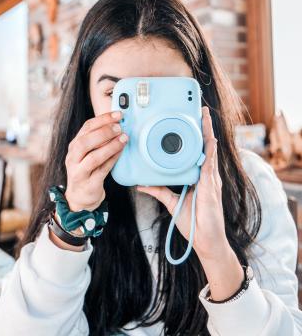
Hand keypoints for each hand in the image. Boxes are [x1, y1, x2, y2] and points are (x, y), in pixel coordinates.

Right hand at [64, 111, 127, 212]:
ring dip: (110, 146)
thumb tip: (118, 124)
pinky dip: (112, 159)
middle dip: (104, 132)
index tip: (118, 114)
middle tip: (119, 127)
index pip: (86, 127)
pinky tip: (121, 152)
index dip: (103, 119)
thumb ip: (98, 140)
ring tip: (123, 139)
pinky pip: (102, 170)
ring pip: (93, 157)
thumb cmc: (87, 171)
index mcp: (74, 146)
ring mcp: (79, 171)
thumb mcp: (88, 153)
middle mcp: (73, 157)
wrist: (80, 197)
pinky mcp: (89, 183)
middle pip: (85, 141)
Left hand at [136, 106, 229, 262]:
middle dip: (204, 128)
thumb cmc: (193, 222)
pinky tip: (209, 139)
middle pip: (205, 147)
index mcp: (199, 177)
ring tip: (205, 117)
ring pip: (209, 151)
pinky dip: (209, 151)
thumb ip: (158, 191)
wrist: (206, 240)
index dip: (197, 138)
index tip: (193, 124)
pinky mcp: (210, 186)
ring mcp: (210, 180)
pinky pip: (210, 165)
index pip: (197, 153)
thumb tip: (142, 184)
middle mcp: (206, 175)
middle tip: (202, 112)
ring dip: (207, 133)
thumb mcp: (171, 202)